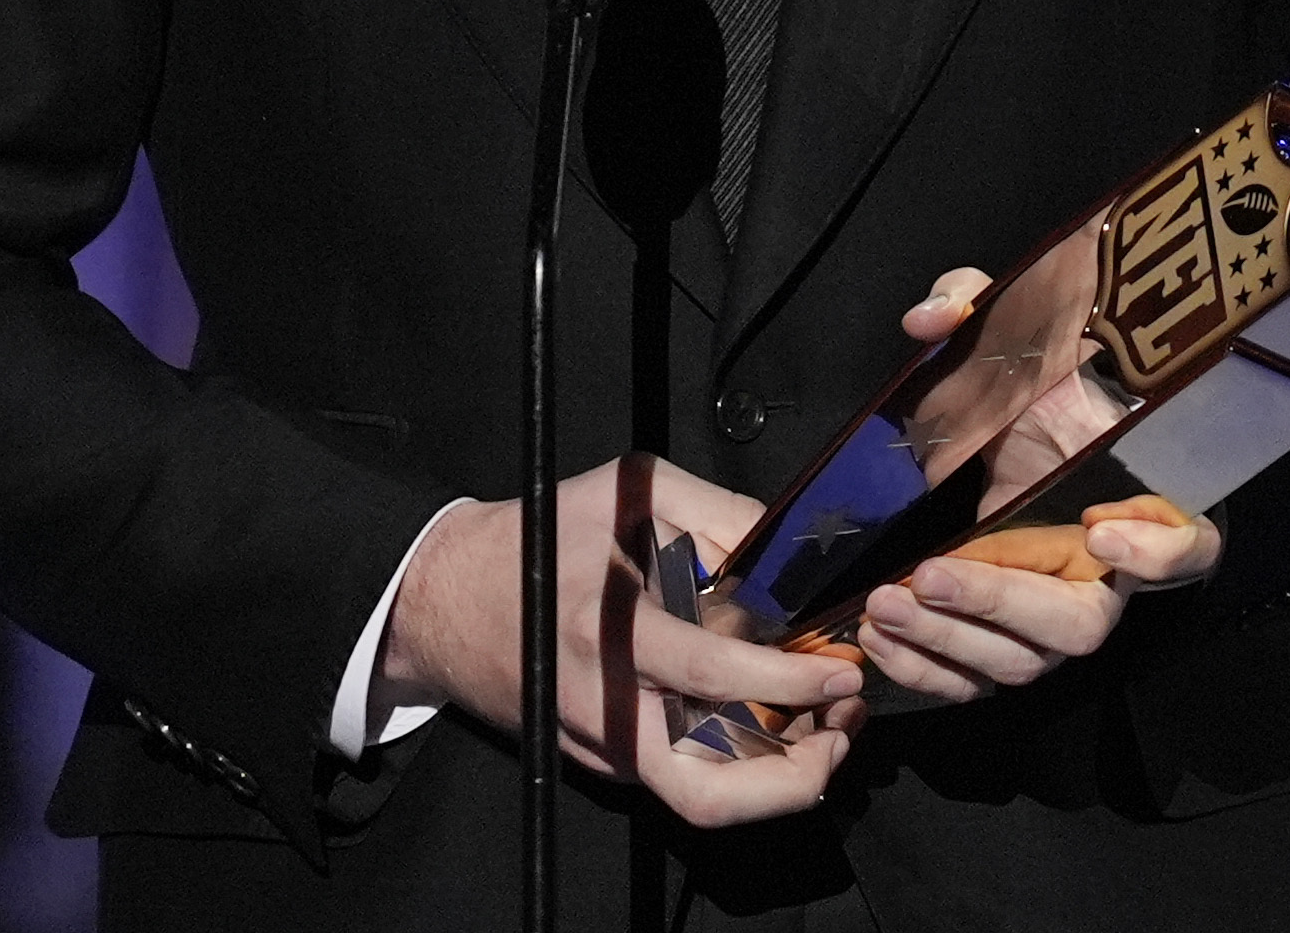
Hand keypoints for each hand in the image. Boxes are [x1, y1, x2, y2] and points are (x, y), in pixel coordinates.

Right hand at [378, 454, 866, 825]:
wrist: (447, 600)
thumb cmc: (540, 538)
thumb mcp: (628, 491)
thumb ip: (717, 513)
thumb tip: (793, 551)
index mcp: (606, 632)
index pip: (709, 675)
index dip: (785, 682)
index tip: (837, 671)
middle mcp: (602, 707)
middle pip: (705, 790)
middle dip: (793, 778)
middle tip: (842, 729)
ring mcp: (601, 747)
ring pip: (701, 798)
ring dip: (777, 780)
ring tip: (824, 731)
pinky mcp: (602, 765)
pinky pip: (683, 777)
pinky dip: (741, 763)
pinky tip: (775, 720)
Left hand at [856, 268, 1223, 704]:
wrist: (1016, 445)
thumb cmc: (1040, 393)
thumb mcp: (1016, 336)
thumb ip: (979, 308)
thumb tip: (931, 315)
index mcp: (1143, 504)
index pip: (1187, 545)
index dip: (1158, 552)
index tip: (1100, 530)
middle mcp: (1109, 578)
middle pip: (1080, 626)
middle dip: (1002, 605)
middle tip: (931, 575)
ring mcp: (1054, 621)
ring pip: (1020, 664)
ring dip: (949, 641)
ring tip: (884, 603)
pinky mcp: (1002, 645)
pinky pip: (974, 683)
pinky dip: (926, 670)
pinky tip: (879, 639)